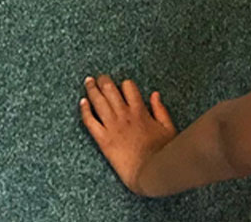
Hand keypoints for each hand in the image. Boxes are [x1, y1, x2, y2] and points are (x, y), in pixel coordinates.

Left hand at [80, 75, 177, 193]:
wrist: (151, 173)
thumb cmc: (163, 154)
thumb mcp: (168, 129)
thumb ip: (160, 110)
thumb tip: (155, 94)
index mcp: (140, 112)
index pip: (128, 87)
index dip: (124, 84)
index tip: (120, 85)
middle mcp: (124, 115)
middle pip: (110, 90)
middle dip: (103, 81)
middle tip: (100, 78)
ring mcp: (112, 126)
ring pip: (98, 101)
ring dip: (92, 89)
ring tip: (88, 81)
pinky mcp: (103, 139)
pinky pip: (90, 121)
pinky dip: (84, 110)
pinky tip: (82, 102)